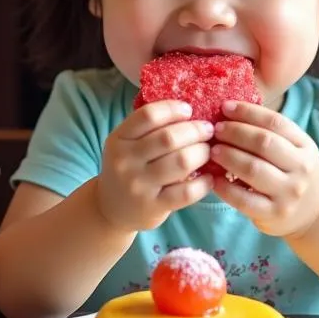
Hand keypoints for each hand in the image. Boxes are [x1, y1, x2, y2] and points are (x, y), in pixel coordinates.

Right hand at [97, 100, 214, 231]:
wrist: (110, 209)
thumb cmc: (127, 169)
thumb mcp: (126, 145)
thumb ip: (148, 129)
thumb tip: (188, 110)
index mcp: (119, 139)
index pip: (148, 116)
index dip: (173, 109)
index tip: (188, 110)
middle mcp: (126, 161)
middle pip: (168, 138)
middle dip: (195, 131)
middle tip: (207, 131)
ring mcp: (139, 185)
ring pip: (181, 162)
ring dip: (202, 153)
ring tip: (208, 151)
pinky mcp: (153, 206)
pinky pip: (186, 192)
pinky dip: (203, 183)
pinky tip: (208, 178)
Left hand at [210, 101, 318, 236]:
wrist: (313, 214)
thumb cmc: (292, 174)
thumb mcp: (293, 151)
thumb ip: (269, 134)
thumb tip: (229, 111)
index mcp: (305, 146)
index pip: (275, 122)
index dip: (248, 112)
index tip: (225, 107)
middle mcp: (301, 168)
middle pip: (264, 143)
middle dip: (235, 132)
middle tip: (216, 130)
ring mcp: (289, 192)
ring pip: (253, 169)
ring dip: (228, 156)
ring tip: (212, 151)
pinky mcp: (274, 213)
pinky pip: (244, 199)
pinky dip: (225, 188)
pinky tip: (214, 180)